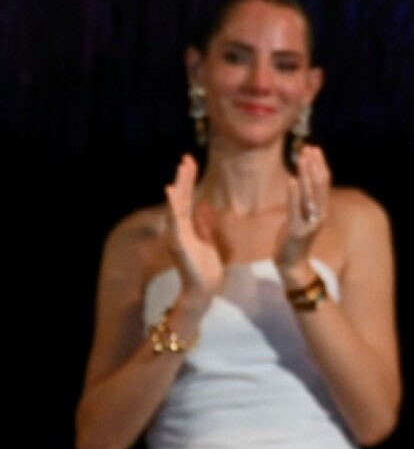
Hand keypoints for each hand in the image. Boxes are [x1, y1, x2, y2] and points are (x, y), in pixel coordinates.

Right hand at [164, 154, 223, 298]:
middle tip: (187, 157)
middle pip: (181, 198)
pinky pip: (175, 221)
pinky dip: (172, 206)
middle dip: (184, 177)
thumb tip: (204, 208)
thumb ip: (204, 225)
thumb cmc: (206, 269)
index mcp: (187, 227)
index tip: (191, 161)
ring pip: (177, 205)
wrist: (203, 291)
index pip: (187, 198)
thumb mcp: (209, 242)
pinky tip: (171, 192)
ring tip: (181, 167)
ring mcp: (177, 235)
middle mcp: (179, 229)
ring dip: (179, 185)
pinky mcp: (179, 243)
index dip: (188, 180)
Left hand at [276, 143, 329, 268]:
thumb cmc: (294, 238)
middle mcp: (319, 214)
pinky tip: (291, 179)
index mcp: (321, 209)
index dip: (320, 164)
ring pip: (310, 194)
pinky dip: (294, 194)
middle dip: (315, 165)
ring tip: (302, 158)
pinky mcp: (297, 231)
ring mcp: (309, 223)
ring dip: (306, 174)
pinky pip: (295, 209)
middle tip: (309, 148)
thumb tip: (301, 178)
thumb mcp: (302, 215)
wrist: (292, 266)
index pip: (323, 182)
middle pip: (320, 185)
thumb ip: (304, 199)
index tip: (314, 148)